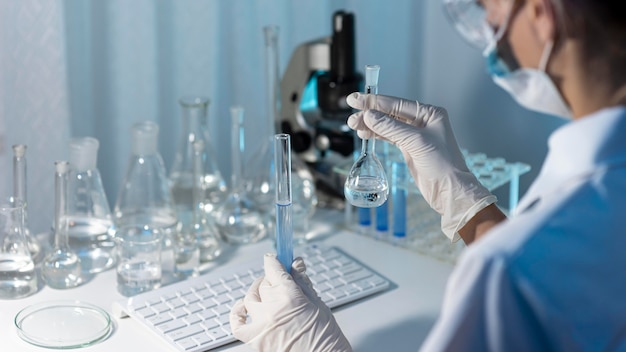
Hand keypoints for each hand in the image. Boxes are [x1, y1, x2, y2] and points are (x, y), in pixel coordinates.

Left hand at [230, 254, 351, 351]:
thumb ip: (302, 282)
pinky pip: (237, 324)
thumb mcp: (317, 303)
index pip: (273, 268)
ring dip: (257, 293)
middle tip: (280, 282)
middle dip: (272, 280)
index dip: (274, 261)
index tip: (275, 258)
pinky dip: (237, 314)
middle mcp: (272, 308)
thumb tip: (296, 263)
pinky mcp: (256, 340)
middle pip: (264, 284)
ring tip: (267, 295)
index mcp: (289, 295)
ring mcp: (261, 325)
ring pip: (250, 299)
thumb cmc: (325, 337)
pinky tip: (243, 308)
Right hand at [346, 92, 495, 241]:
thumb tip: (369, 115)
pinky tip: (365, 134)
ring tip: (353, 125)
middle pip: (390, 114)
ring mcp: (415, 135)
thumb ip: (391, 127)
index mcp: (429, 114)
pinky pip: (389, 137)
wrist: (449, 190)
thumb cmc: (442, 164)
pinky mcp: (409, 148)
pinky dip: (376, 135)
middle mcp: (423, 122)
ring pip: (387, 126)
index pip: (396, 104)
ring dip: (370, 125)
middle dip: (370, 114)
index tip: (356, 99)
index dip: (375, 102)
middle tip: (351, 115)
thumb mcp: (416, 142)